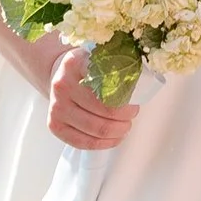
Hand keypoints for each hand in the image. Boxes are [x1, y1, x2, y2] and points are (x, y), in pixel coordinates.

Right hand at [42, 38, 139, 152]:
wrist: (59, 76)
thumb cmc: (85, 69)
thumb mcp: (99, 56)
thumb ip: (118, 62)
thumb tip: (145, 79)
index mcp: (75, 63)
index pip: (106, 83)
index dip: (125, 95)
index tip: (135, 100)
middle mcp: (62, 85)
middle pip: (104, 110)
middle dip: (125, 116)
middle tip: (133, 114)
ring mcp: (57, 107)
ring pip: (96, 129)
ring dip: (118, 131)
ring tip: (126, 126)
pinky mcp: (55, 126)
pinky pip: (84, 142)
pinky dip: (105, 143)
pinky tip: (114, 138)